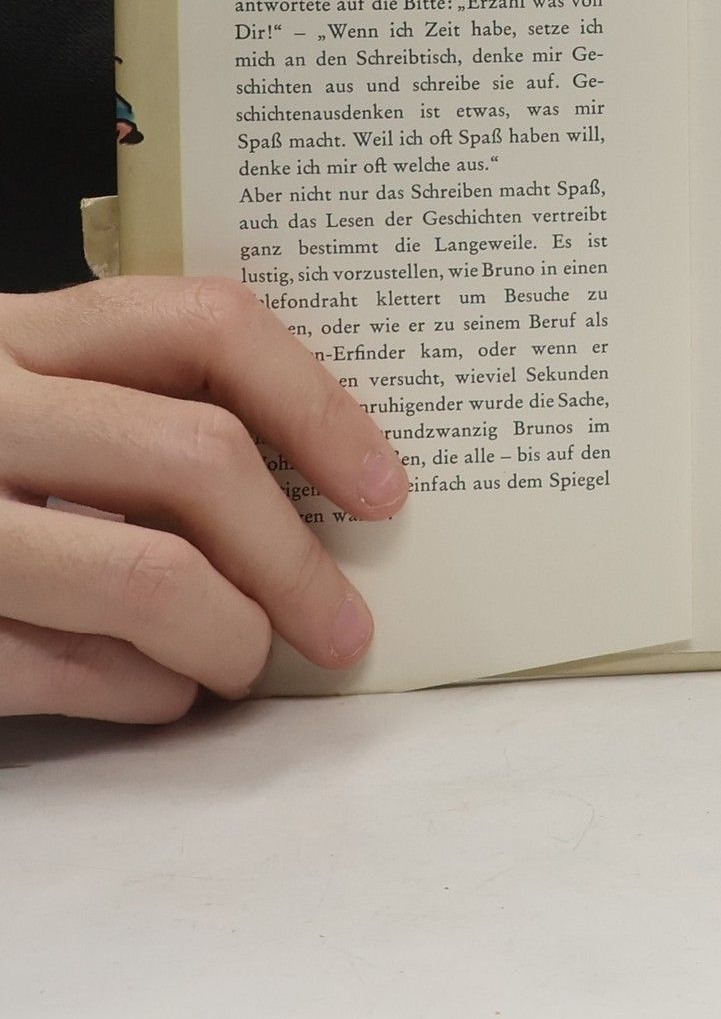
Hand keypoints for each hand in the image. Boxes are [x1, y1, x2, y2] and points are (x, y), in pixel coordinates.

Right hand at [0, 277, 407, 720]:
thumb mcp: (24, 391)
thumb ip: (133, 404)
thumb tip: (322, 487)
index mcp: (18, 330)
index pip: (207, 324)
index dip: (318, 405)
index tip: (385, 489)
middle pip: (197, 459)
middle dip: (295, 558)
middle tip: (345, 624)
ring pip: (146, 577)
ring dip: (232, 638)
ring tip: (251, 662)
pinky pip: (60, 670)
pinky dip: (141, 693)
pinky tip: (162, 694)